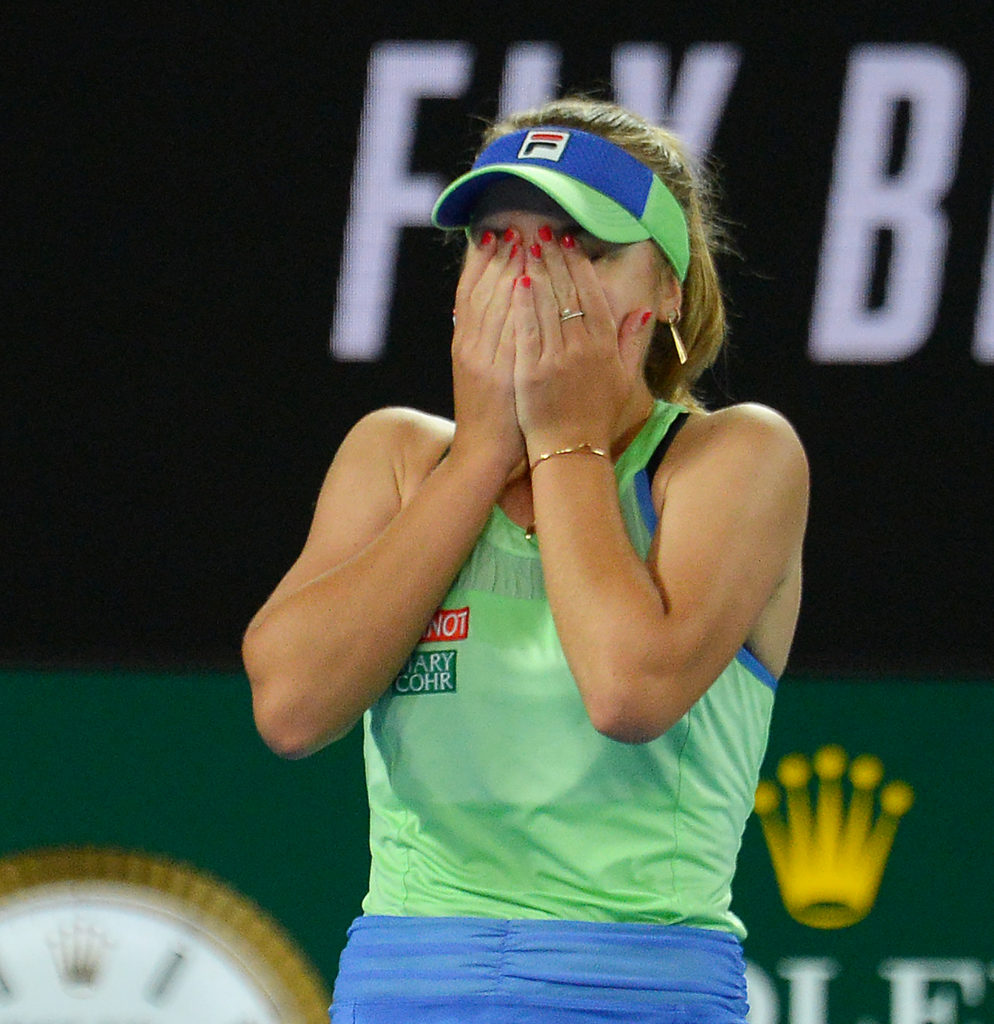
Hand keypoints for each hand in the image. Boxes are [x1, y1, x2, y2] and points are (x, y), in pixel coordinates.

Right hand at [450, 230, 526, 475]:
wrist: (484, 454)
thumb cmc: (492, 415)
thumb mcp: (481, 372)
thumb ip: (487, 340)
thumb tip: (500, 307)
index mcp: (463, 343)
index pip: (469, 292)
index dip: (480, 262)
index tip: (494, 235)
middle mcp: (468, 346)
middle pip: (481, 291)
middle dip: (498, 257)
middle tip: (514, 228)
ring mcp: (482, 359)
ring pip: (493, 304)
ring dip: (510, 270)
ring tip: (525, 242)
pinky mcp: (497, 373)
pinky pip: (507, 330)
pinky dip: (515, 304)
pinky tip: (527, 280)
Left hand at [510, 231, 651, 457]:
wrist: (571, 453)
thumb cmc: (597, 418)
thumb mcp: (625, 380)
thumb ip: (633, 343)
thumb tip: (644, 308)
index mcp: (605, 346)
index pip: (591, 294)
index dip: (579, 265)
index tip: (568, 242)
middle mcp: (583, 348)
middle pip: (567, 292)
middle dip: (554, 258)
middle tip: (541, 232)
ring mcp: (557, 359)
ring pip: (545, 305)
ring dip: (535, 270)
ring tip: (524, 245)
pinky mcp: (531, 372)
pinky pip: (526, 330)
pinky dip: (521, 303)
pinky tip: (515, 281)